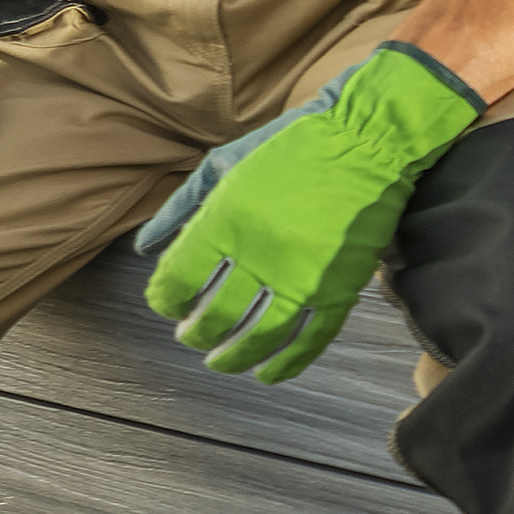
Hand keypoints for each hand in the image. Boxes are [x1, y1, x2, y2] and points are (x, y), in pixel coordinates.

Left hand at [136, 43, 484, 382]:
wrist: (369, 140)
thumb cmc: (293, 145)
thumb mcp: (225, 162)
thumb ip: (180, 207)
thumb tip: (145, 247)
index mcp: (227, 219)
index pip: (178, 280)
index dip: (166, 300)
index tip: (169, 304)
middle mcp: (261, 253)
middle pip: (215, 316)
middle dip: (196, 333)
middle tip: (192, 336)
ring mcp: (304, 275)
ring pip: (259, 337)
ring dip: (234, 357)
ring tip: (220, 361)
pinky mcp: (340, 289)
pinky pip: (310, 339)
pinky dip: (287, 364)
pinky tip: (269, 374)